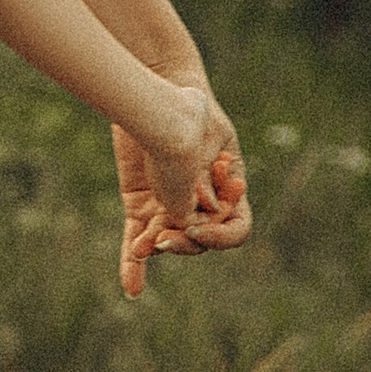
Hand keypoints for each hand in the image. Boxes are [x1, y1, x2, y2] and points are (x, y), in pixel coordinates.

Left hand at [112, 90, 249, 299]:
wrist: (157, 82)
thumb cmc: (189, 105)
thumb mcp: (203, 139)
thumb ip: (194, 179)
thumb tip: (183, 217)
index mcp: (230, 188)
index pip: (237, 228)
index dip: (222, 236)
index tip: (199, 227)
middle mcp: (203, 202)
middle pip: (201, 239)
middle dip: (185, 241)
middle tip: (163, 236)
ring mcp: (171, 204)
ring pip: (169, 241)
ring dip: (158, 248)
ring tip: (144, 246)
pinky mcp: (141, 202)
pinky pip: (139, 236)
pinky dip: (134, 263)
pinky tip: (132, 289)